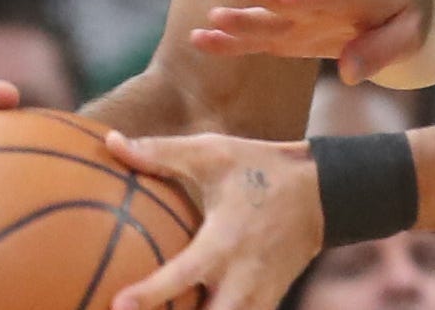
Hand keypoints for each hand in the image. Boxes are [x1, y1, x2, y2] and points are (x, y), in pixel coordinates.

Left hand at [104, 130, 321, 309]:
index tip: (117, 306)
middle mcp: (241, 277)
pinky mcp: (267, 302)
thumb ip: (160, 152)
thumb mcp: (214, 153)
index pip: (182, 276)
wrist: (323, 192)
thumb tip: (111, 141)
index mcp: (224, 242)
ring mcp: (258, 295)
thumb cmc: (261, 169)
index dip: (148, 295)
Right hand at [189, 0, 433, 84]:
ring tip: (210, 22)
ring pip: (268, 19)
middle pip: (290, 3)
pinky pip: (260, 35)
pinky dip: (232, 39)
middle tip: (233, 4)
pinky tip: (201, 41)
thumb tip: (348, 75)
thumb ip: (383, 49)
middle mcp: (321, 0)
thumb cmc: (405, 6)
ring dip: (241, 22)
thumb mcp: (412, 29)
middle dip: (264, 5)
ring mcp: (302, 15)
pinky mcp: (290, 29)